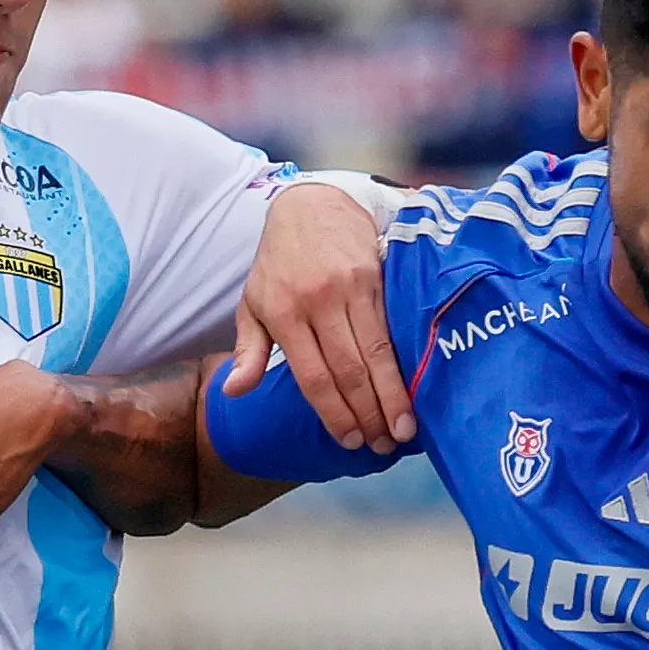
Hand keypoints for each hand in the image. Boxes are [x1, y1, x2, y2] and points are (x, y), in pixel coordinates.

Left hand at [224, 178, 410, 451]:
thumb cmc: (280, 264)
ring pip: (377, 352)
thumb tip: (234, 392)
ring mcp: (350, 288)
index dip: (334, 413)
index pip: (313, 375)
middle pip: (349, 369)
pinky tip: (415, 389)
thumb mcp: (253, 303)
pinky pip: (393, 328)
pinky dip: (404, 363)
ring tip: (404, 430)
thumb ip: (247, 350)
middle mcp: (317, 301)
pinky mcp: (378, 277)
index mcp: (283, 312)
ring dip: (393, 395)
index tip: (350, 441)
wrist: (314, 204)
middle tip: (383, 445)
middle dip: (368, 413)